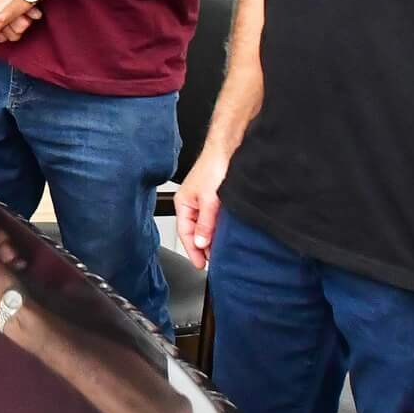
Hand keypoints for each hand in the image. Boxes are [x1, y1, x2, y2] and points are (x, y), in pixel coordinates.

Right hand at [173, 148, 228, 269]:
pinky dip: (219, 228)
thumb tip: (200, 243)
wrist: (229, 148)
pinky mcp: (216, 198)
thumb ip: (204, 224)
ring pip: (206, 225)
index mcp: (184, 203)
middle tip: (213, 261)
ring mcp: (204, 200)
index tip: (200, 264)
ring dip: (211, 238)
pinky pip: (215, 218)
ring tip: (220, 251)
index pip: (185, 233)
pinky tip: (226, 234)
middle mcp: (192, 203)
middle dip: (203, 247)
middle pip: (195, 231)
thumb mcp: (209, 200)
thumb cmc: (214, 166)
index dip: (192, 250)